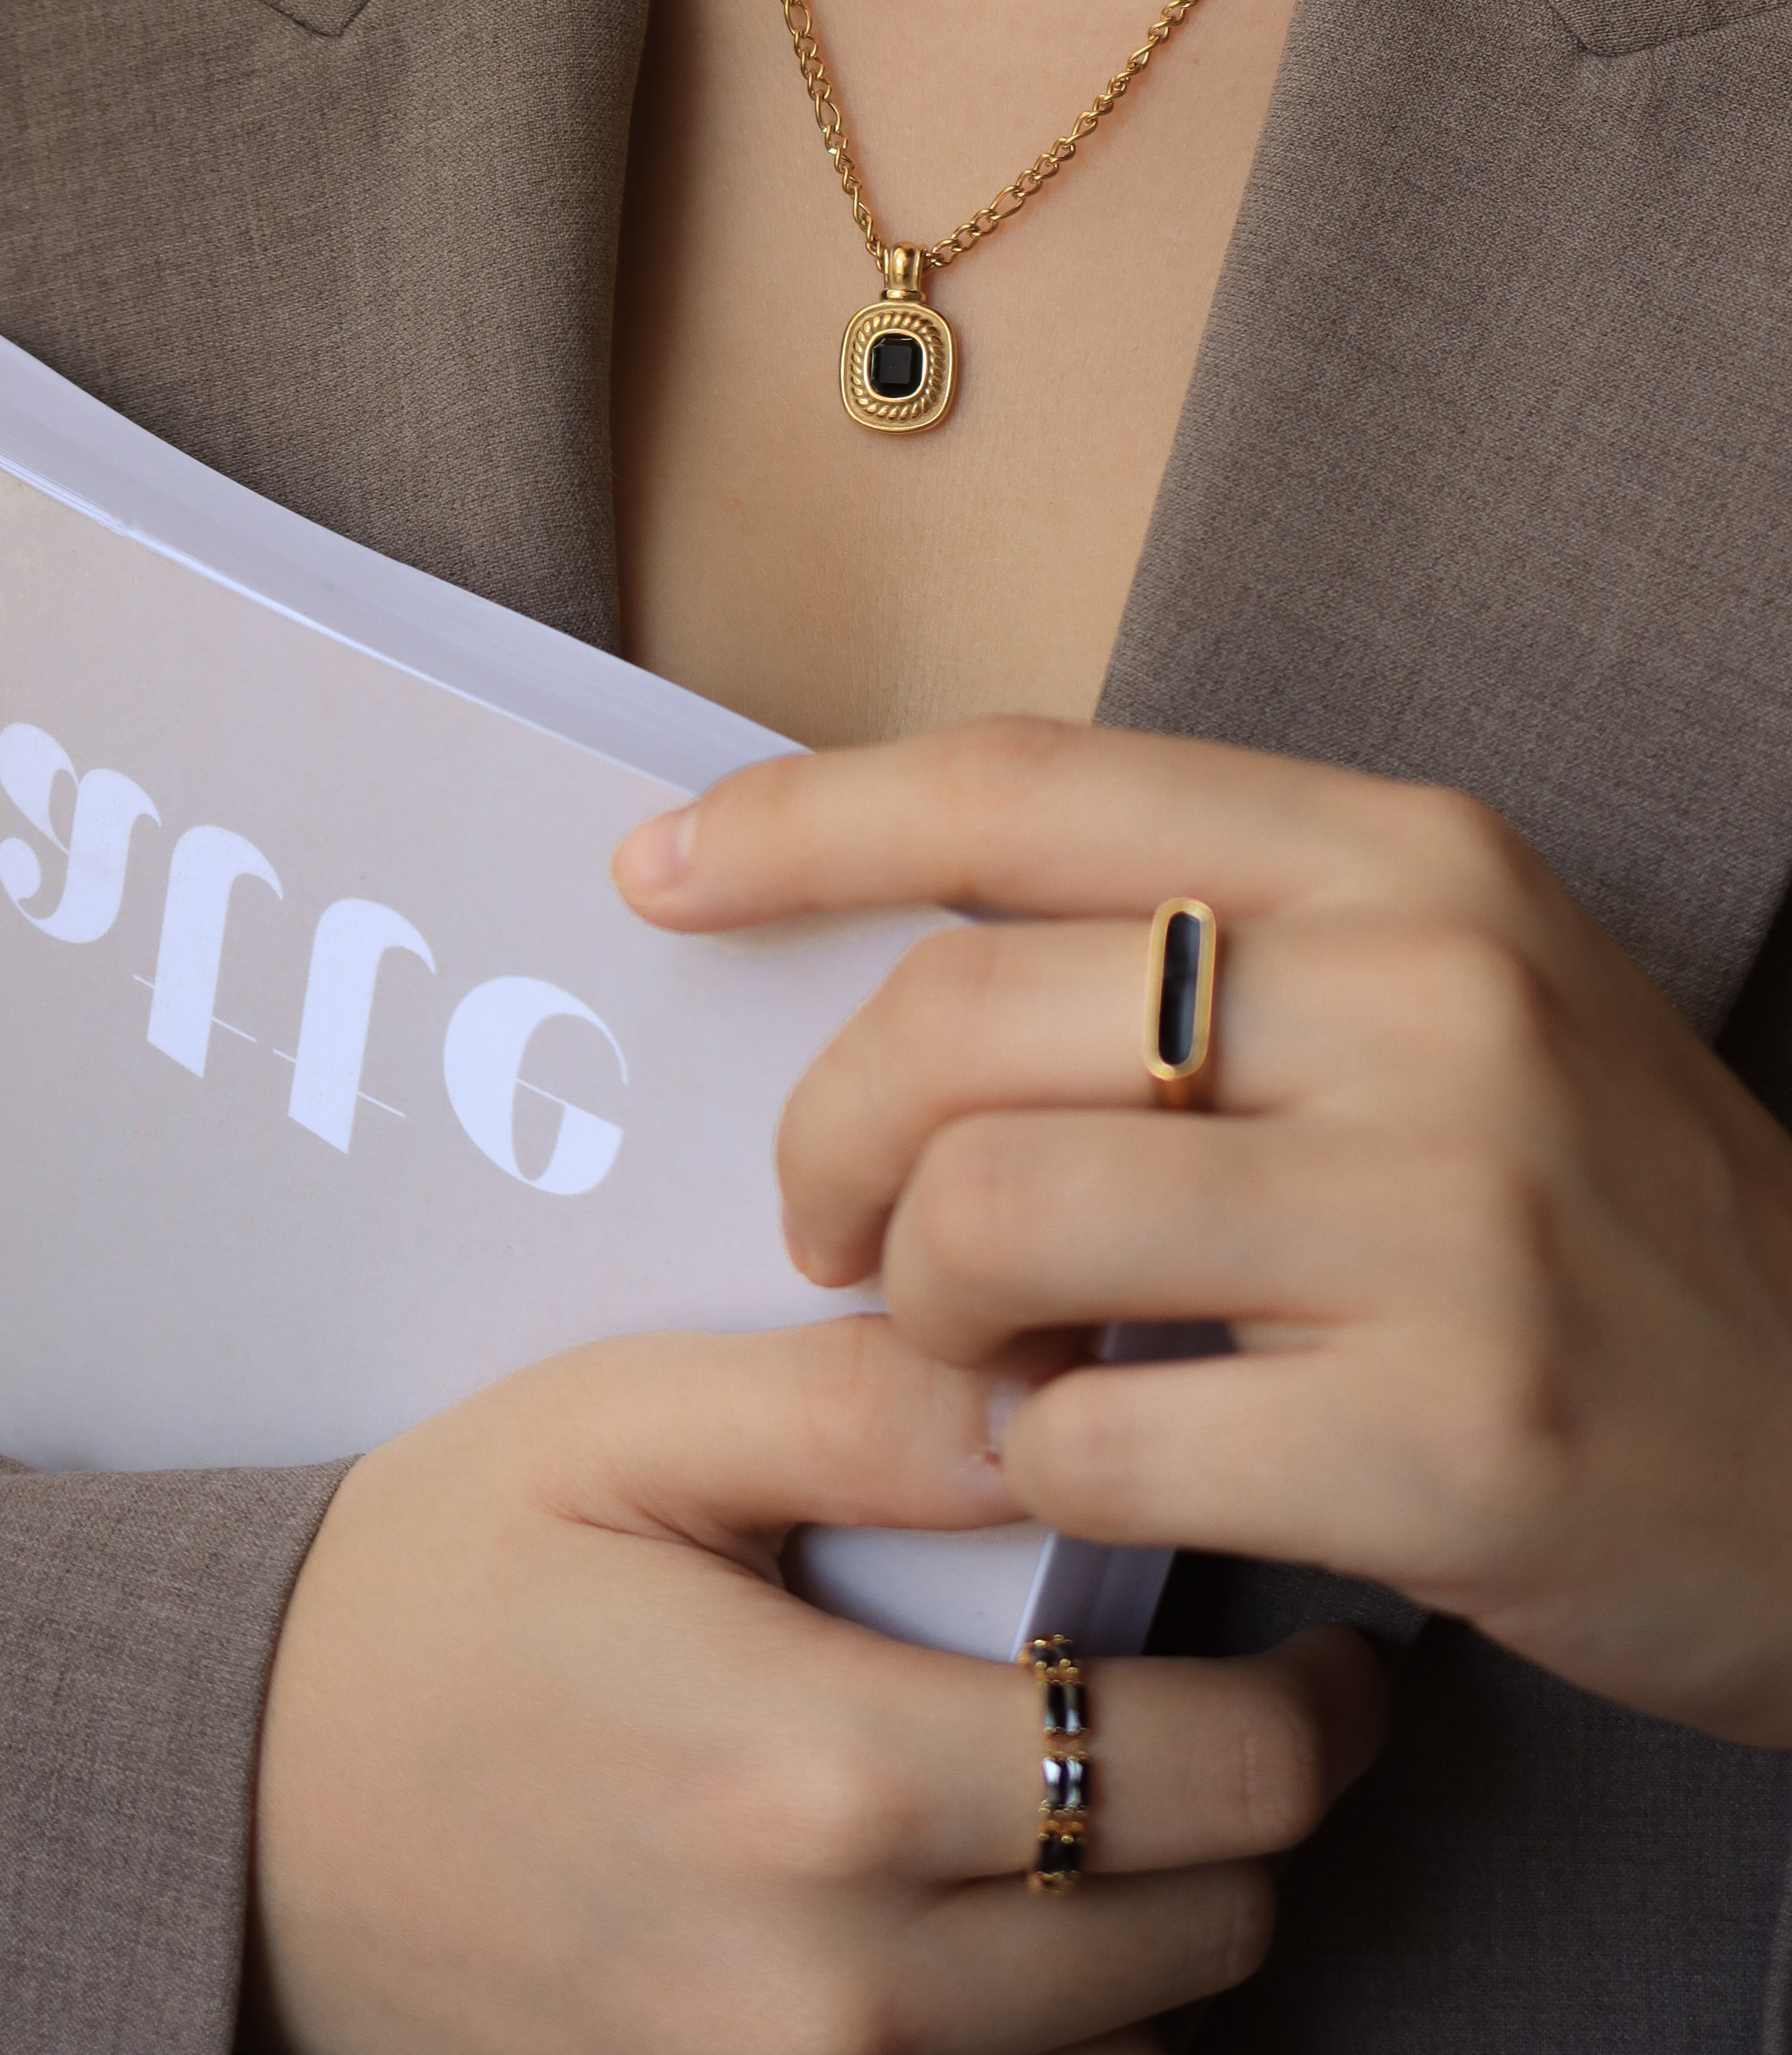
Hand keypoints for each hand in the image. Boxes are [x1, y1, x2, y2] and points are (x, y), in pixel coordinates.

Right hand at [246, 1318, 1382, 2054]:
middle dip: (1255, 1806)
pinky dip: (1062, 2027)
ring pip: (1129, 2050)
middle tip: (1233, 1692)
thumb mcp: (619, 1432)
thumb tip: (1057, 1372)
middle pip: (1199, 1931)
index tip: (1332, 1638)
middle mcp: (837, 1992)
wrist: (244, 1802)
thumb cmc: (441, 1585)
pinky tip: (1009, 1901)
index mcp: (822, 1780)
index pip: (1198, 1777)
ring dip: (1163, 1920)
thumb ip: (850, 1408)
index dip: (1310, 1705)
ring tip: (1115, 1780)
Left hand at [614, 720, 1791, 1747]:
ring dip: (922, 1314)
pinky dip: (1034, 1466)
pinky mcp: (1448, 1432)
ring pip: (994, 1221)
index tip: (657, 873)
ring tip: (969, 1353)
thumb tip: (898, 969)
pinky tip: (1095, 1468)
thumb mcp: (1439, 1004)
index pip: (1023, 779)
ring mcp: (1447, 1210)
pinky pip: (1090, 1438)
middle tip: (829, 1227)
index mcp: (1400, 856)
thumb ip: (1205, 952)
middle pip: (963, 1014)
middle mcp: (1428, 992)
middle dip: (827, 1137)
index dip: (802, 819)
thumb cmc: (1590, 1218)